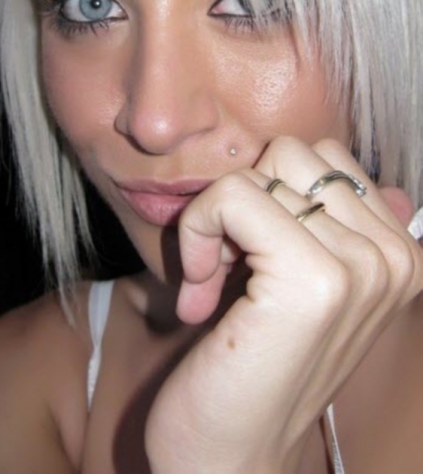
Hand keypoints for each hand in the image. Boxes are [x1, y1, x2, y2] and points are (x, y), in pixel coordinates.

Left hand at [145, 137, 422, 473]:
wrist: (232, 459)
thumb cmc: (259, 369)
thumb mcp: (311, 291)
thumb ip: (348, 236)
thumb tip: (391, 190)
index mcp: (400, 255)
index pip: (325, 159)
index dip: (271, 197)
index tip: (252, 259)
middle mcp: (394, 257)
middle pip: (293, 154)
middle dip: (247, 201)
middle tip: (230, 265)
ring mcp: (360, 268)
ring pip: (262, 171)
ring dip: (218, 220)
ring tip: (217, 281)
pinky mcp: (312, 280)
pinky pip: (233, 197)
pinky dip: (197, 232)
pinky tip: (198, 294)